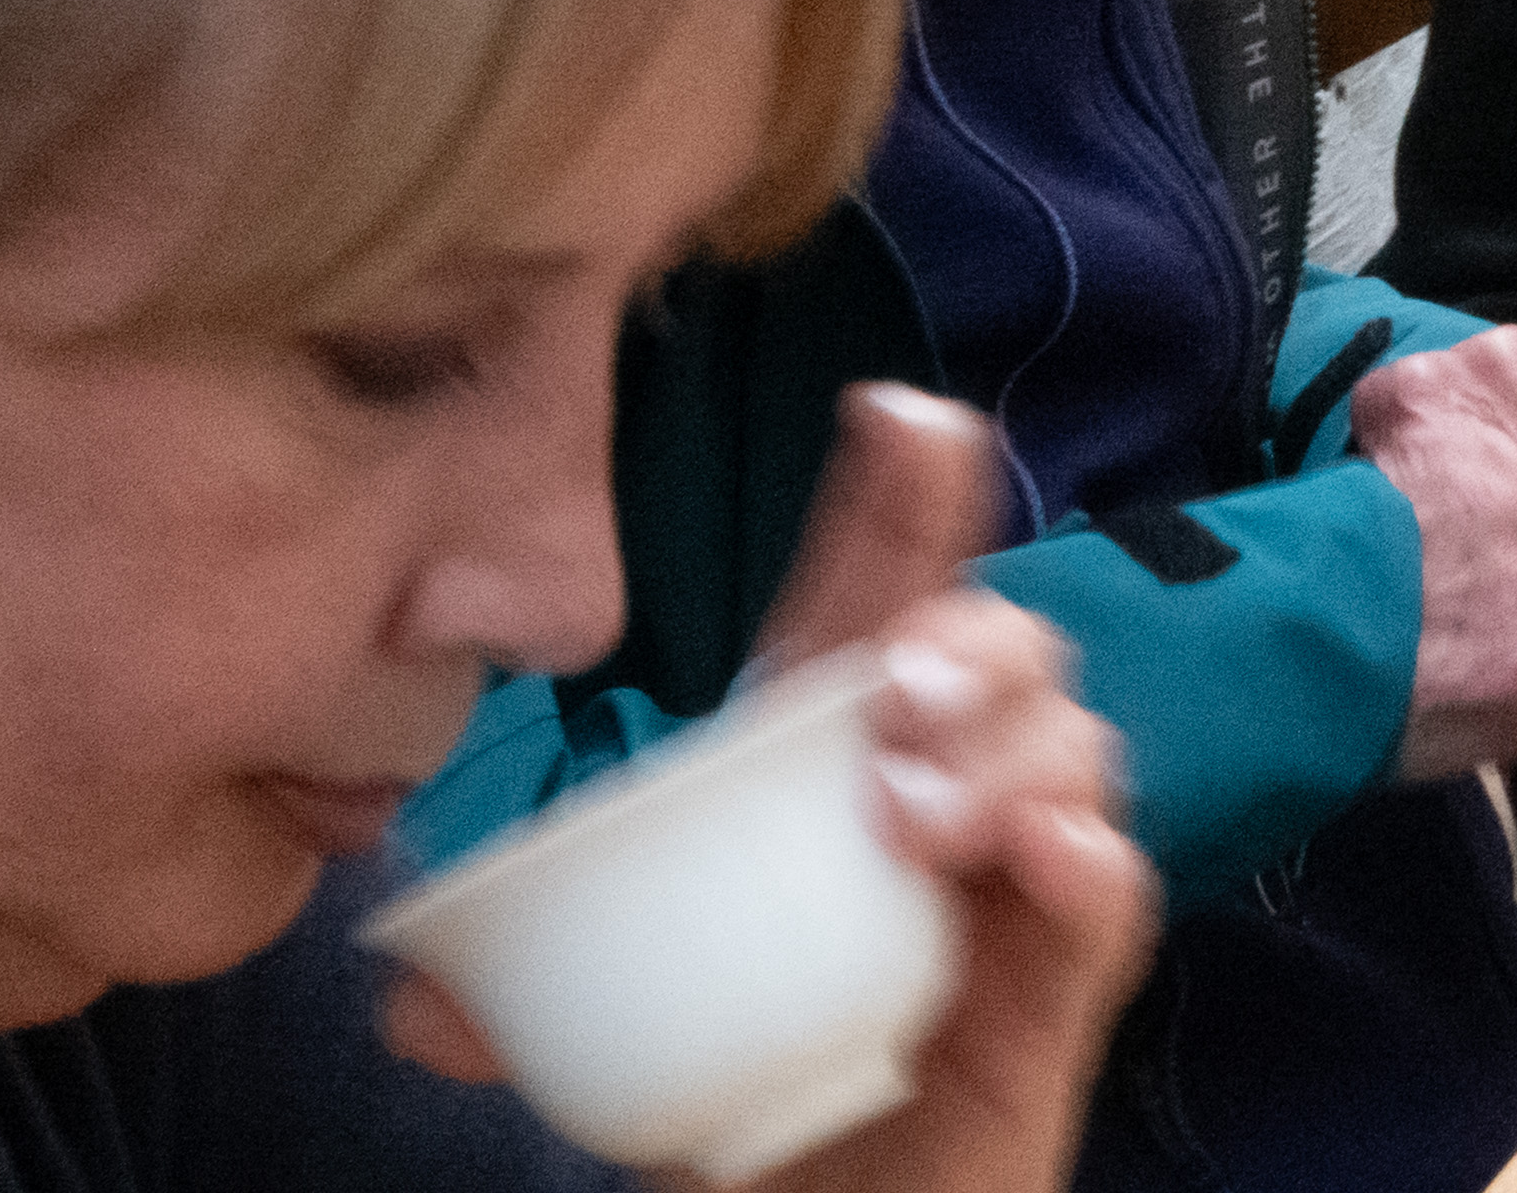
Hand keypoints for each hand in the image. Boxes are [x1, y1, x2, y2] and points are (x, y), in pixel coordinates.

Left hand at [390, 388, 1159, 1192]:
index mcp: (831, 781)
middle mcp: (943, 810)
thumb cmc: (739, 1099)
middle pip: (1003, 657)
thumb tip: (409, 993)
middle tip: (897, 694)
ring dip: (1010, 752)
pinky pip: (1107, 908)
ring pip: (1071, 757)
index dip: (901, 508)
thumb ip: (516, 1005)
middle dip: (972, 638)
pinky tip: (1042, 853)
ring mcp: (1010, 900)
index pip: (876, 613)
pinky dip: (1086, 865)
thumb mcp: (617, 1030)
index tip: (898, 416)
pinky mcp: (1055, 1005)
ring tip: (921, 810)